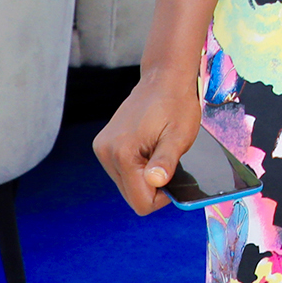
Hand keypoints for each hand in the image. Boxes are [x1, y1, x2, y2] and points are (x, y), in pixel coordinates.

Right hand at [93, 64, 204, 215]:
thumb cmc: (175, 105)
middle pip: (131, 196)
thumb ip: (166, 161)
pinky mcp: (103, 145)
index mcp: (123, 153)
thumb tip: (156, 182)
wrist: (163, 79)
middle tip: (165, 159)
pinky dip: (136, 166)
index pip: (140, 202)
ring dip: (143, 175)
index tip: (171, 175)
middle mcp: (106, 152)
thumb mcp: (179, 136)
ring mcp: (102, 148)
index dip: (161, 197)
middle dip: (151, 185)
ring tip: (156, 149)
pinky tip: (146, 146)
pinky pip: (121, 171)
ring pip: (126, 185)